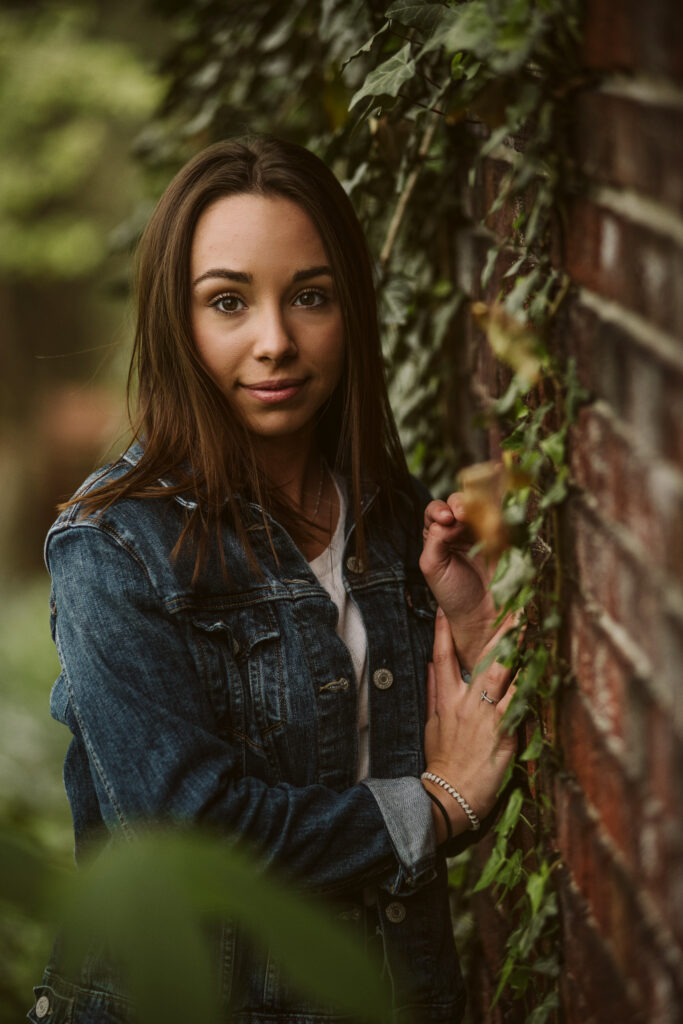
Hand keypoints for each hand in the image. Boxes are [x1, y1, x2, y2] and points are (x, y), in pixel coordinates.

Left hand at [419, 492, 499, 670]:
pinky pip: (501, 519)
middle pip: (458, 503)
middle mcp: (459, 529)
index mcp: (438, 534)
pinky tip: (495, 523)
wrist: (482, 615)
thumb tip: (448, 520)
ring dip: (479, 505)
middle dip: (459, 503)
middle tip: (462, 514)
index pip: (435, 511)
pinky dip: (498, 515)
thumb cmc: (452, 593)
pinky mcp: (503, 538)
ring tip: (477, 517)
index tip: (446, 519)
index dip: (439, 509)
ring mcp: (482, 531)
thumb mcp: (433, 566)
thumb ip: (434, 540)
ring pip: (481, 506)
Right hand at [422, 609, 517, 839]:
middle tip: (512, 608)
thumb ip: (432, 692)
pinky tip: (542, 669)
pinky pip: (520, 703)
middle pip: (483, 659)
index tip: (444, 608)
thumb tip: (431, 665)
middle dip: (498, 633)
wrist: (449, 796)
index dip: (442, 631)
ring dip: (519, 650)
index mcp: (446, 699)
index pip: (441, 657)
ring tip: (532, 628)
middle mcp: (466, 702)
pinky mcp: (504, 732)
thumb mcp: (431, 725)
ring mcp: (486, 715)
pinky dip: (530, 685)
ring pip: (503, 675)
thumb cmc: (442, 762)